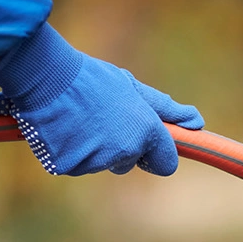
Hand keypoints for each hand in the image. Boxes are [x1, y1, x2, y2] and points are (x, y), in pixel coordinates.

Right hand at [0, 23, 203, 176]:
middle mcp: (124, 150)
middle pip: (128, 164)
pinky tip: (62, 128)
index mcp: (146, 131)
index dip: (155, 153)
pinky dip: (69, 152)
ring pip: (101, 164)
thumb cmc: (92, 78)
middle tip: (99, 118)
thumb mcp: (133, 88)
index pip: (166, 164)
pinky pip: (75, 166)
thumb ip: (166, 110)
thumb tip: (197, 122)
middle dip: (119, 149)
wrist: (45, 74)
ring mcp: (96, 161)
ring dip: (92, 148)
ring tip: (78, 118)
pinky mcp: (69, 167)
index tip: (144, 142)